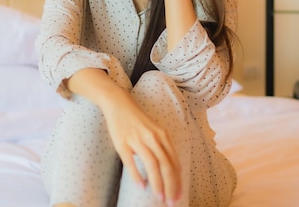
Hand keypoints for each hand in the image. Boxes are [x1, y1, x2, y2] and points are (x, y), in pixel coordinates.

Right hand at [100, 87, 181, 204]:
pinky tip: (141, 186)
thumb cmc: (137, 119)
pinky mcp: (122, 142)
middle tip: (171, 202)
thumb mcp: (154, 130)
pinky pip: (131, 161)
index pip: (174, 162)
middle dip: (170, 186)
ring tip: (159, 197)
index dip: (178, 181)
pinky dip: (137, 175)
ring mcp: (137, 139)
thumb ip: (162, 147)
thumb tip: (169, 169)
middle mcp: (152, 137)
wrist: (118, 103)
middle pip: (166, 165)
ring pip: (152, 164)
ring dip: (157, 184)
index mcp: (162, 135)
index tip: (179, 195)